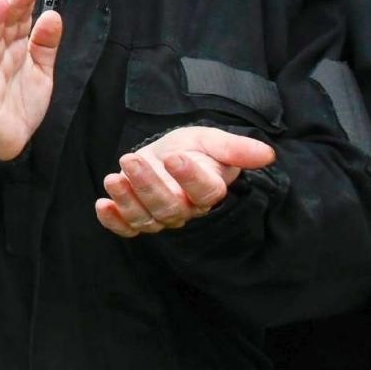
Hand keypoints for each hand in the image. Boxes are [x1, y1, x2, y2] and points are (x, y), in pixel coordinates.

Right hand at [0, 0, 61, 160]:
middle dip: (13, 6)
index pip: (19, 20)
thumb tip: (53, 14)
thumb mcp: (41, 71)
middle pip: (5, 27)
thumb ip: (46, 45)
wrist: (7, 139)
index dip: (25, 2)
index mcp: (15, 49)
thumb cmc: (20, 101)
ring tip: (0, 2)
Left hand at [96, 126, 276, 236]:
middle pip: (169, 207)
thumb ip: (235, 148)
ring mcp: (160, 216)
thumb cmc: (194, 149)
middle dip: (149, 185)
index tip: (175, 158)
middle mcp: (185, 208)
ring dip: (127, 200)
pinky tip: (102, 204)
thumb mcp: (211, 140)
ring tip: (113, 178)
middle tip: (131, 160)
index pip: (204, 192)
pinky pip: (126, 228)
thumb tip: (267, 154)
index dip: (190, 178)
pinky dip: (113, 221)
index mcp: (207, 190)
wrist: (169, 156)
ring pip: (146, 218)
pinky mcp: (137, 218)